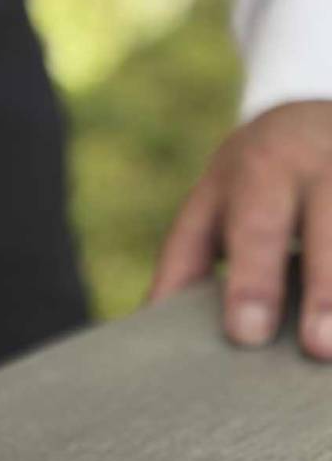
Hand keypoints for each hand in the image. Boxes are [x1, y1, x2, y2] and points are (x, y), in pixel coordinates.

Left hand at [151, 100, 331, 357]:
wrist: (318, 112)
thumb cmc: (257, 178)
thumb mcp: (212, 203)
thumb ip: (183, 261)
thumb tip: (147, 328)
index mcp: (264, 166)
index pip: (257, 226)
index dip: (254, 280)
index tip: (246, 334)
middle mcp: (326, 161)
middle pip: (331, 225)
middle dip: (327, 288)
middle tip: (319, 349)